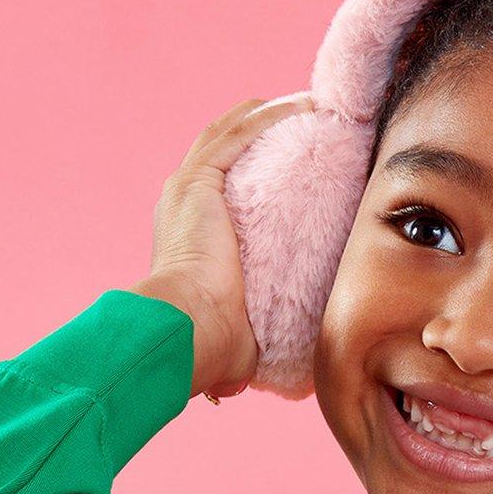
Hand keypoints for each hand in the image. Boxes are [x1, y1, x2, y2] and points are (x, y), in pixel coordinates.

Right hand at [134, 93, 315, 399]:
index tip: (294, 164)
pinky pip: (239, 134)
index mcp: (186, 237)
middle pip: (224, 150)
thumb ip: (235, 346)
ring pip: (230, 133)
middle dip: (263, 132)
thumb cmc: (206, 346)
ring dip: (269, 114)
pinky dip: (271, 116)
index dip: (255, 171)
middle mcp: (181, 204)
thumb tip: (232, 389)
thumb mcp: (229, 340)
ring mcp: (188, 189)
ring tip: (311, 103)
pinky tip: (304, 105)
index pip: (222, 190)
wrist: (183, 332)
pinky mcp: (200, 181)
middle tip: (309, 121)